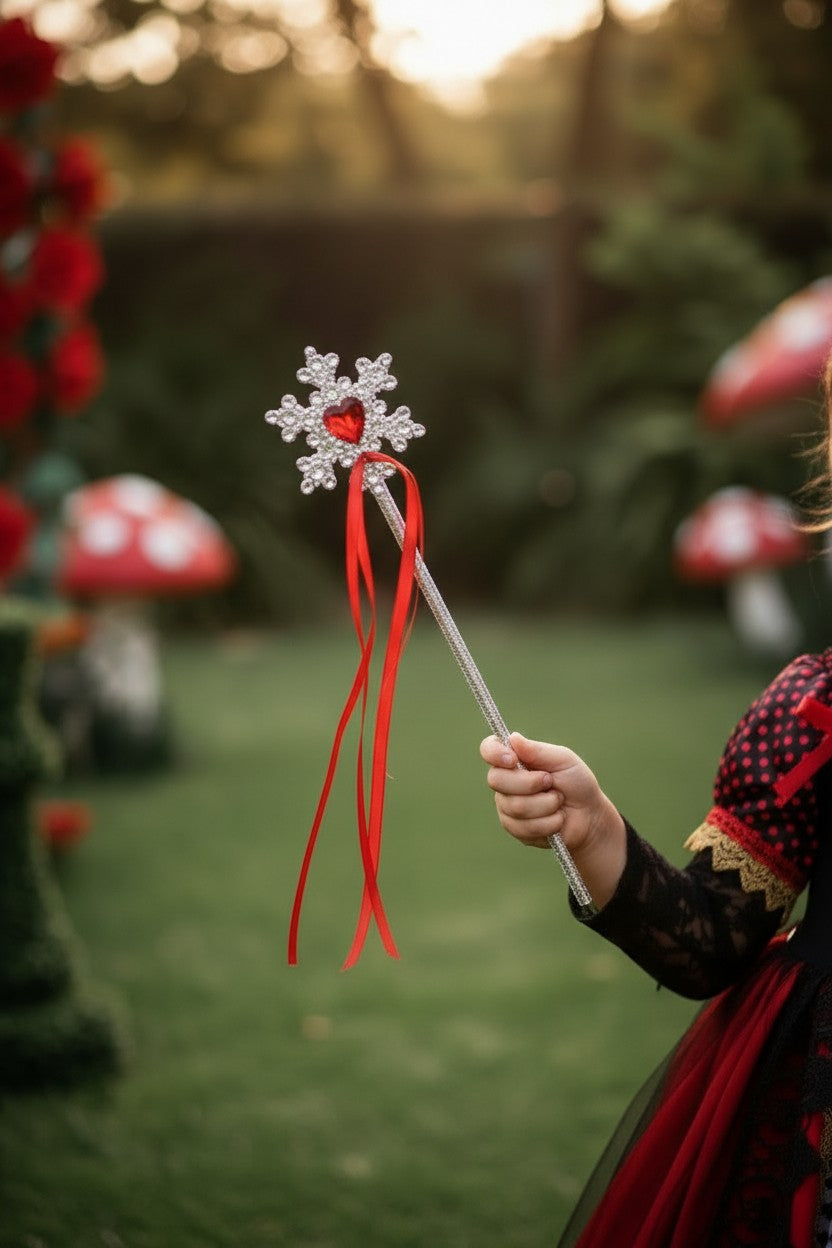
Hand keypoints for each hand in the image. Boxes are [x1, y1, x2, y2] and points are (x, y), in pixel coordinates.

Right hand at [480, 732, 622, 856]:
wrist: (589, 816)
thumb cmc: (577, 783)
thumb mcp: (563, 760)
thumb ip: (538, 751)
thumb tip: (513, 738)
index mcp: (514, 759)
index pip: (489, 749)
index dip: (494, 753)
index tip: (513, 759)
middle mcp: (505, 782)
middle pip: (496, 780)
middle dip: (530, 783)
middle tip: (551, 782)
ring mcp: (507, 806)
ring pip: (514, 806)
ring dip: (546, 804)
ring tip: (558, 802)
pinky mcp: (515, 828)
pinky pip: (524, 827)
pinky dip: (548, 823)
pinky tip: (557, 820)